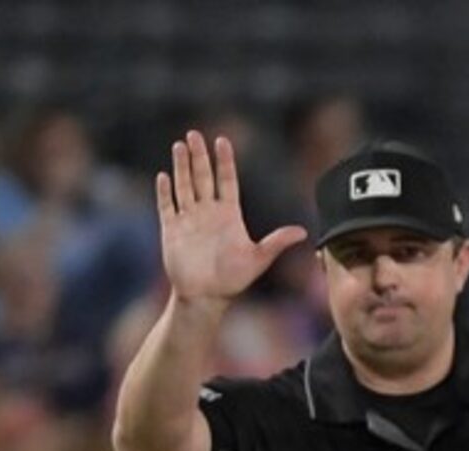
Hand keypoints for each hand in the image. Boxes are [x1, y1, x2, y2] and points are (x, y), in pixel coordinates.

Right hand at [155, 130, 306, 306]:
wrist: (207, 297)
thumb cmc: (234, 280)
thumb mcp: (258, 259)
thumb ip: (277, 242)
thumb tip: (304, 233)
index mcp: (229, 214)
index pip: (227, 181)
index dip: (224, 161)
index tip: (222, 141)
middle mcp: (208, 212)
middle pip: (203, 177)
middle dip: (199, 156)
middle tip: (195, 134)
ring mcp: (189, 219)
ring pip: (184, 186)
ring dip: (181, 167)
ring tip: (180, 145)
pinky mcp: (172, 230)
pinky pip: (167, 206)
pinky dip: (165, 192)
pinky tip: (164, 176)